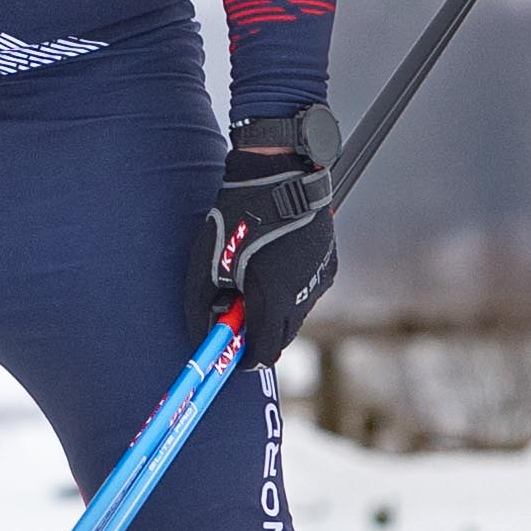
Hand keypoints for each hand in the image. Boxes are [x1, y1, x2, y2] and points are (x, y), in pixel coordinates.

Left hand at [202, 108, 341, 367]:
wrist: (278, 172)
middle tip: (236, 316)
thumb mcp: (207, 262)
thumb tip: (202, 337)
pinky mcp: (329, 263)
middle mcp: (304, 292)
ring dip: (274, 310)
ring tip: (252, 278)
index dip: (246, 358)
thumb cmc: (236, 214)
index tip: (231, 354)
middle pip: (282, 336)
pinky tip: (272, 264)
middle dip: (259, 333)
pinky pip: (308, 291)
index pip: (266, 352)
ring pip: (296, 313)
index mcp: (274, 296)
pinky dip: (289, 290)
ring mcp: (320, 278)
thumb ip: (202, 306)